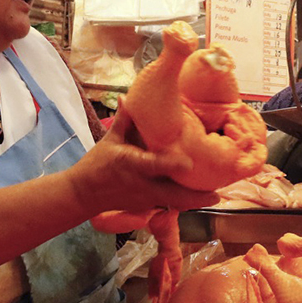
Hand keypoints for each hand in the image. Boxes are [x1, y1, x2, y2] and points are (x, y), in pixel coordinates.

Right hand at [65, 105, 218, 215]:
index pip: (153, 165)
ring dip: (195, 201)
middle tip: (218, 193)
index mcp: (132, 163)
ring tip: (217, 195)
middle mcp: (141, 184)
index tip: (189, 163)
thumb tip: (128, 96)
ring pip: (174, 204)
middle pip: (172, 195)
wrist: (84, 194)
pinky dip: (185, 203)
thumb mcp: (110, 139)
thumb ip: (125, 119)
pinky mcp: (147, 207)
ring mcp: (145, 199)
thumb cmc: (98, 164)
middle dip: (194, 196)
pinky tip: (203, 197)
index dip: (171, 165)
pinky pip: (170, 205)